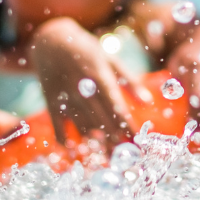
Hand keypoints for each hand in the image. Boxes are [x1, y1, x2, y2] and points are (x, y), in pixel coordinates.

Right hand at [31, 18, 138, 147]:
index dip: (127, 126)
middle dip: (115, 140)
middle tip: (126, 157)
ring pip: (82, 126)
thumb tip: (148, 102)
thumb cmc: (88, 51)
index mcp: (101, 77)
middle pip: (102, 121)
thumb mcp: (111, 60)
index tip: (137, 141)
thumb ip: (130, 81)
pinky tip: (72, 152)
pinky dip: (63, 139)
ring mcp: (65, 96)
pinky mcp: (51, 101)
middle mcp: (83, 89)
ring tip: (106, 159)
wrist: (51, 39)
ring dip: (95, 144)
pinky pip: (57, 125)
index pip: (117, 107)